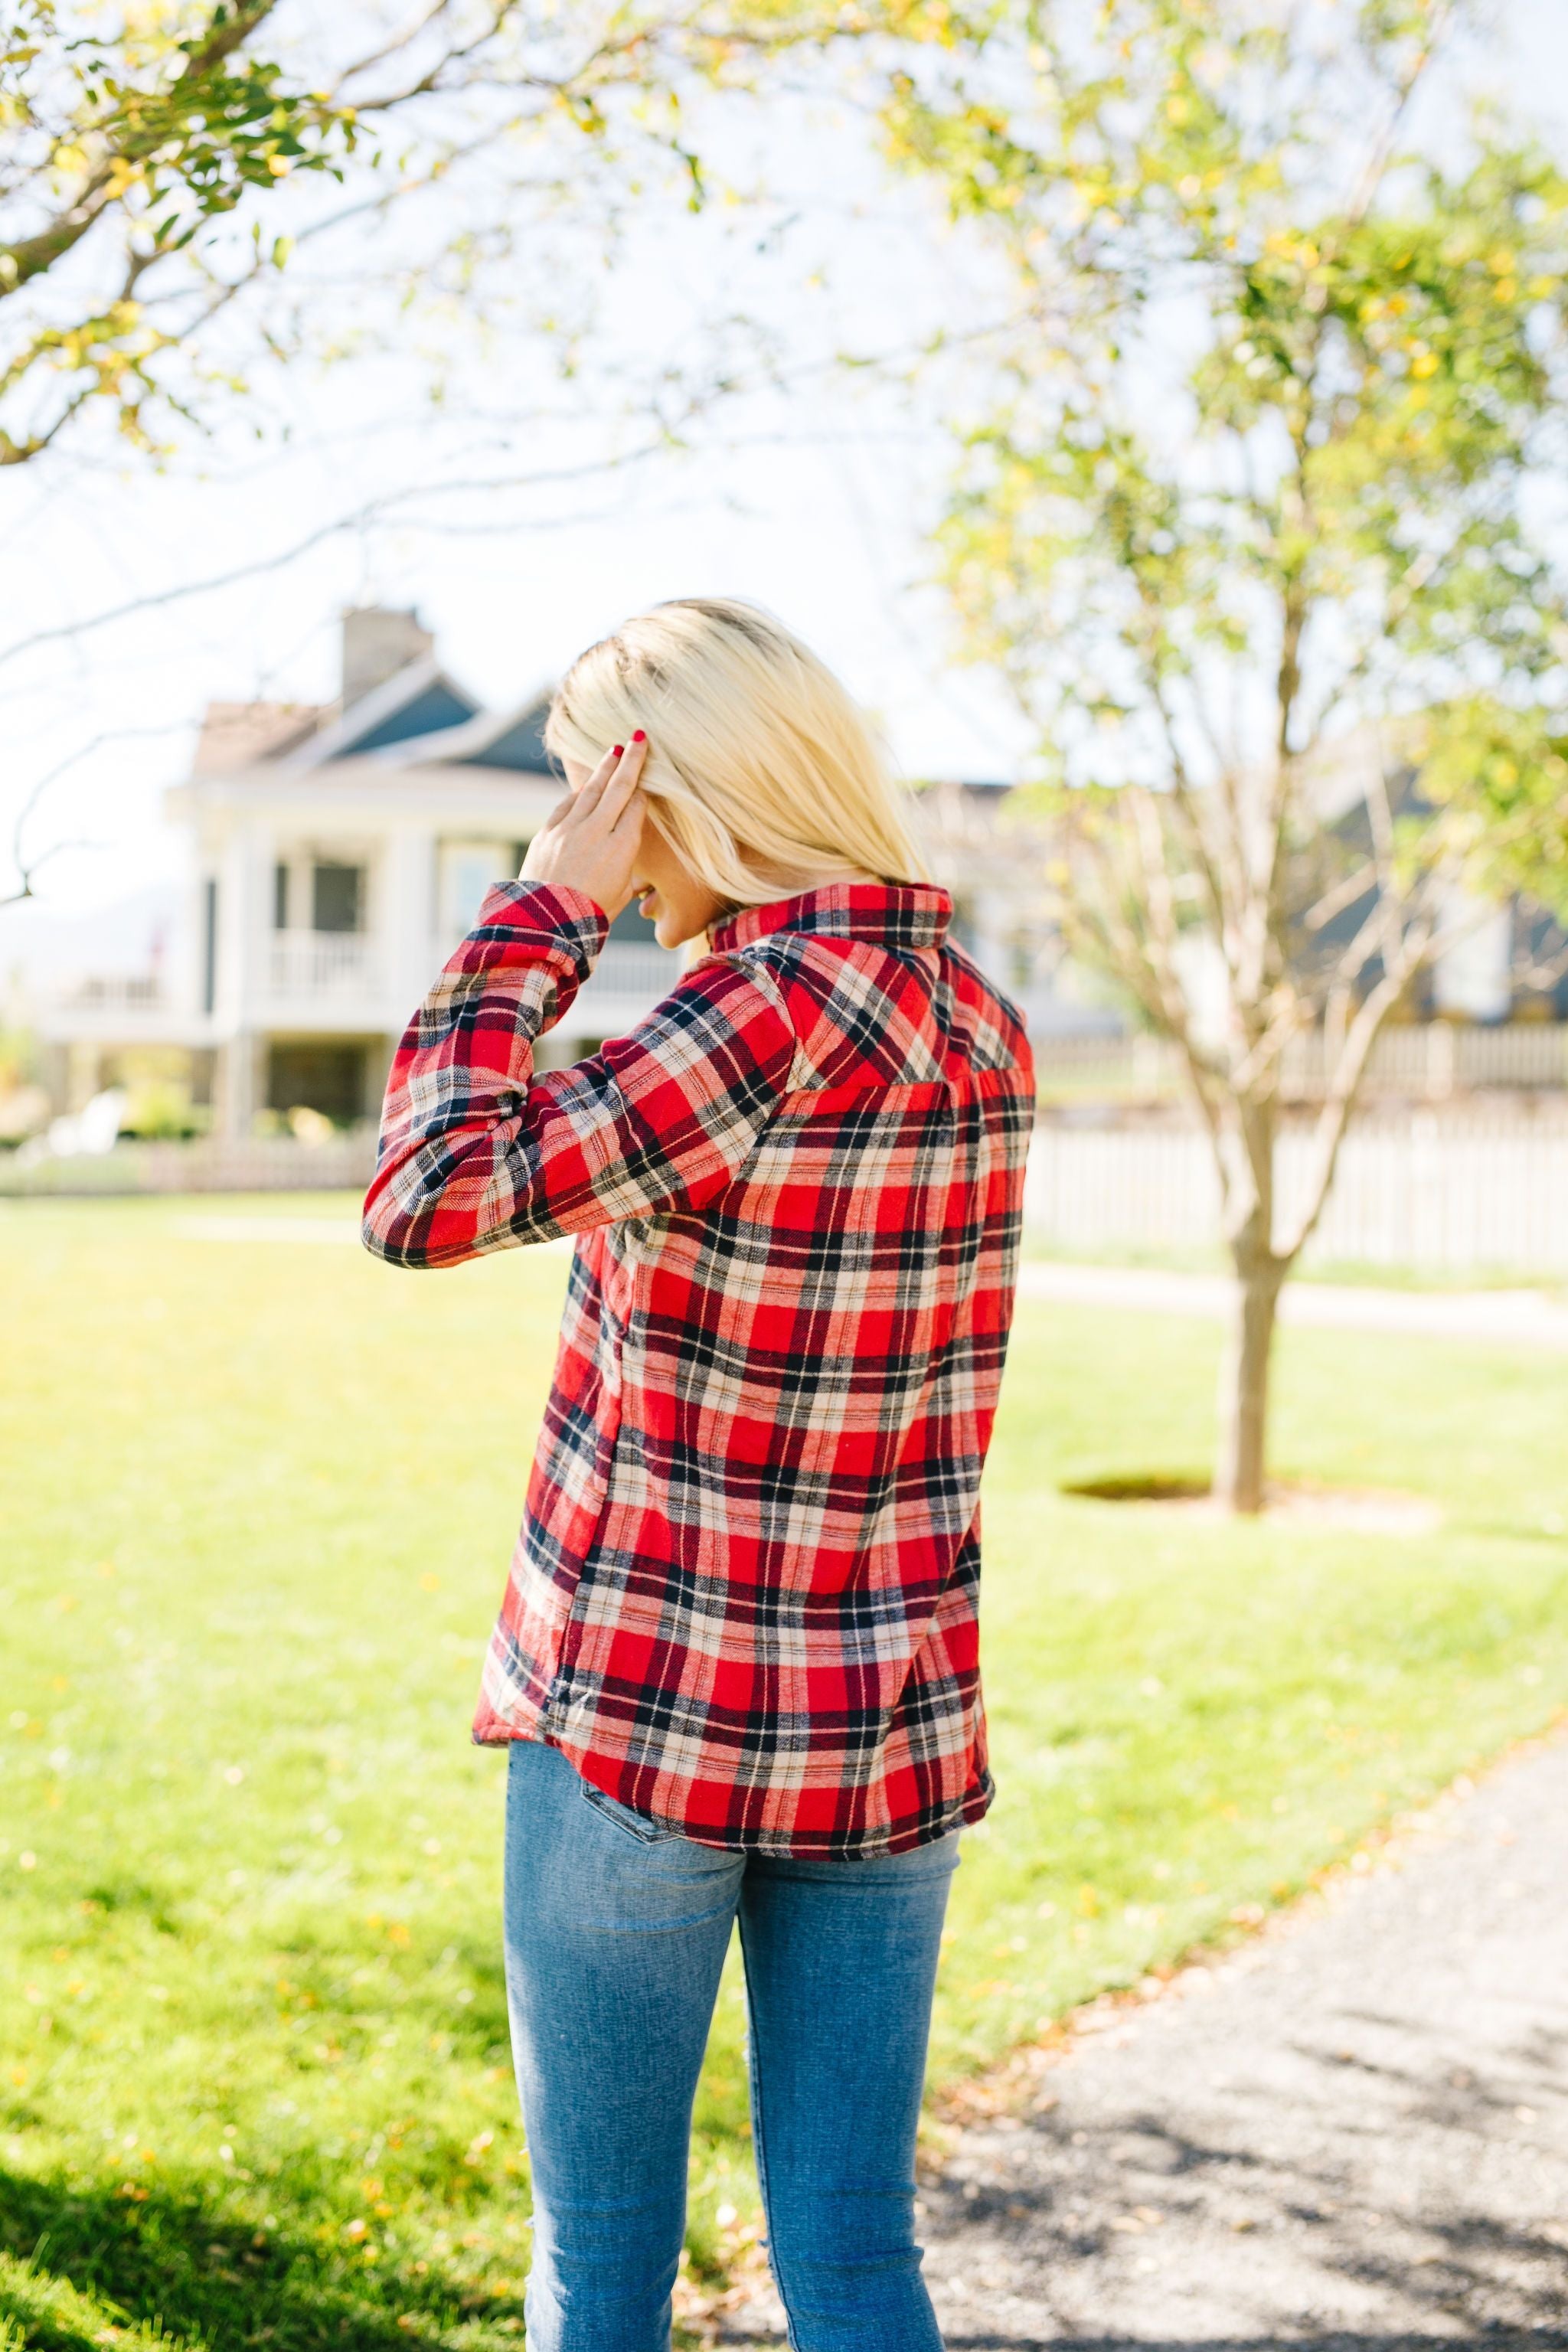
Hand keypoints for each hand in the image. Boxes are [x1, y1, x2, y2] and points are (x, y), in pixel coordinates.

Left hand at [519, 735, 646, 919]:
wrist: (545, 923)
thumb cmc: (589, 915)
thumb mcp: (621, 895)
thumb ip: (626, 868)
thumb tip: (626, 855)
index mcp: (622, 849)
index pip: (636, 808)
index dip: (643, 793)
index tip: (648, 782)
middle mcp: (597, 833)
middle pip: (618, 788)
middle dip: (631, 761)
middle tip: (639, 739)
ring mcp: (570, 829)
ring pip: (591, 789)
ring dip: (604, 768)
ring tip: (614, 751)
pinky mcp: (548, 832)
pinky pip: (567, 804)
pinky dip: (579, 793)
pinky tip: (586, 785)